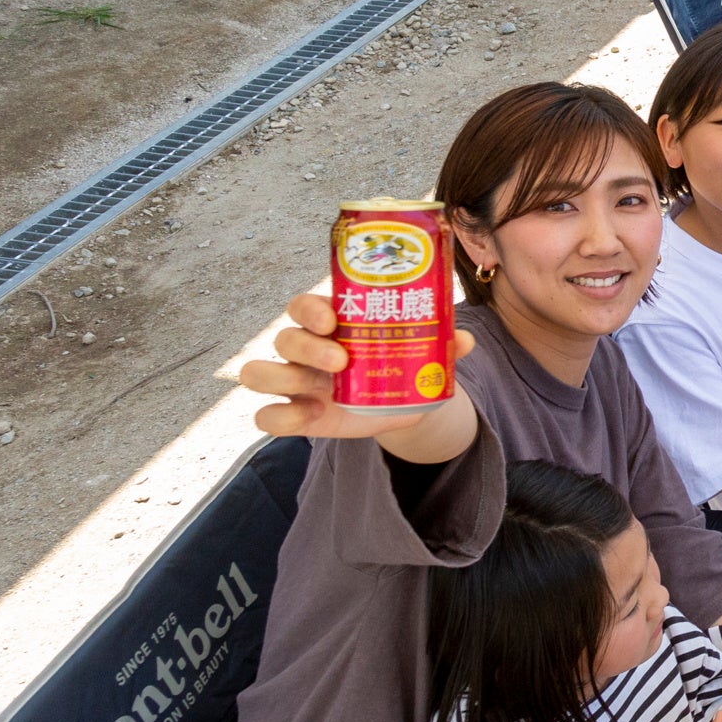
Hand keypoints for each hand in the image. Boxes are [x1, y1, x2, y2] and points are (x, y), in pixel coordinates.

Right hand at [241, 292, 477, 438]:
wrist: (399, 404)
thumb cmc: (400, 364)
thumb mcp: (421, 353)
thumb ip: (442, 344)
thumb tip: (464, 339)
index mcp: (330, 323)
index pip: (302, 305)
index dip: (309, 309)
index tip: (333, 318)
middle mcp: (304, 348)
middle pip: (283, 338)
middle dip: (307, 347)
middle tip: (342, 358)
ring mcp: (294, 382)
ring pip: (257, 372)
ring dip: (283, 378)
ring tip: (322, 390)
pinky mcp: (293, 414)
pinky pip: (264, 415)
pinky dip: (281, 416)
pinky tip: (314, 416)